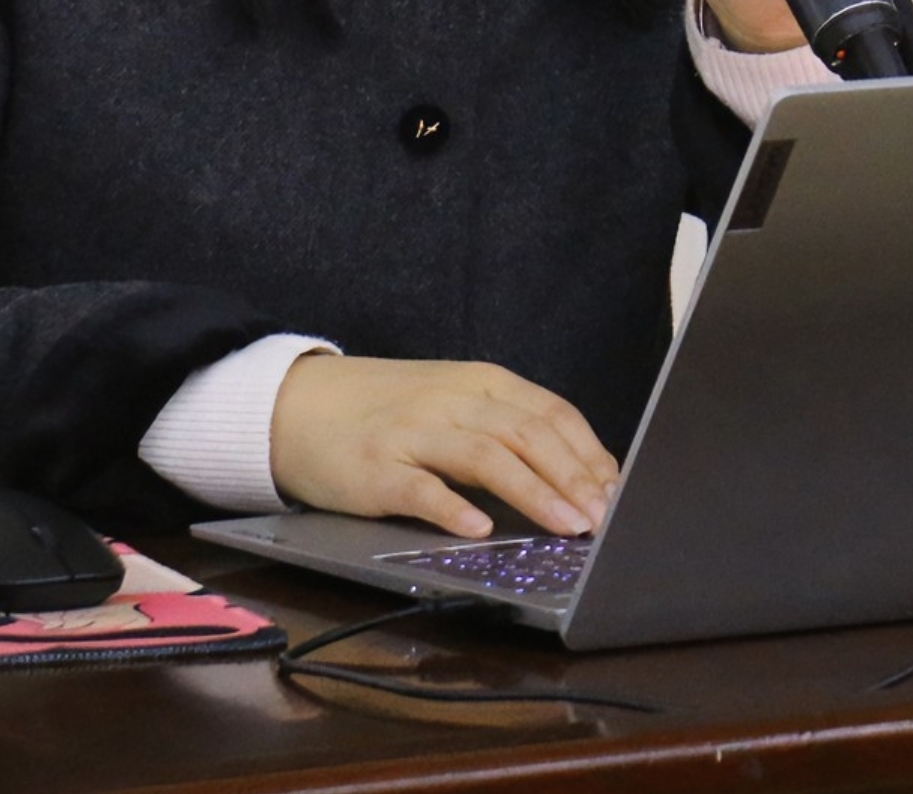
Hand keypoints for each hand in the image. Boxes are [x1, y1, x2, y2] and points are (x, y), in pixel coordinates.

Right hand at [267, 356, 617, 537]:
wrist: (296, 405)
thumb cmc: (389, 410)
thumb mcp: (454, 402)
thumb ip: (507, 429)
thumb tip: (575, 476)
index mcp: (482, 383)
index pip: (552, 414)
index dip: (590, 454)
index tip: (617, 491)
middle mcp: (454, 401)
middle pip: (529, 435)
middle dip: (574, 478)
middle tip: (602, 517)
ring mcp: (413, 433)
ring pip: (487, 457)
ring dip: (534, 494)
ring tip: (566, 526)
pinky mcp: (375, 469)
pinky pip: (421, 488)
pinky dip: (453, 509)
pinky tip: (479, 529)